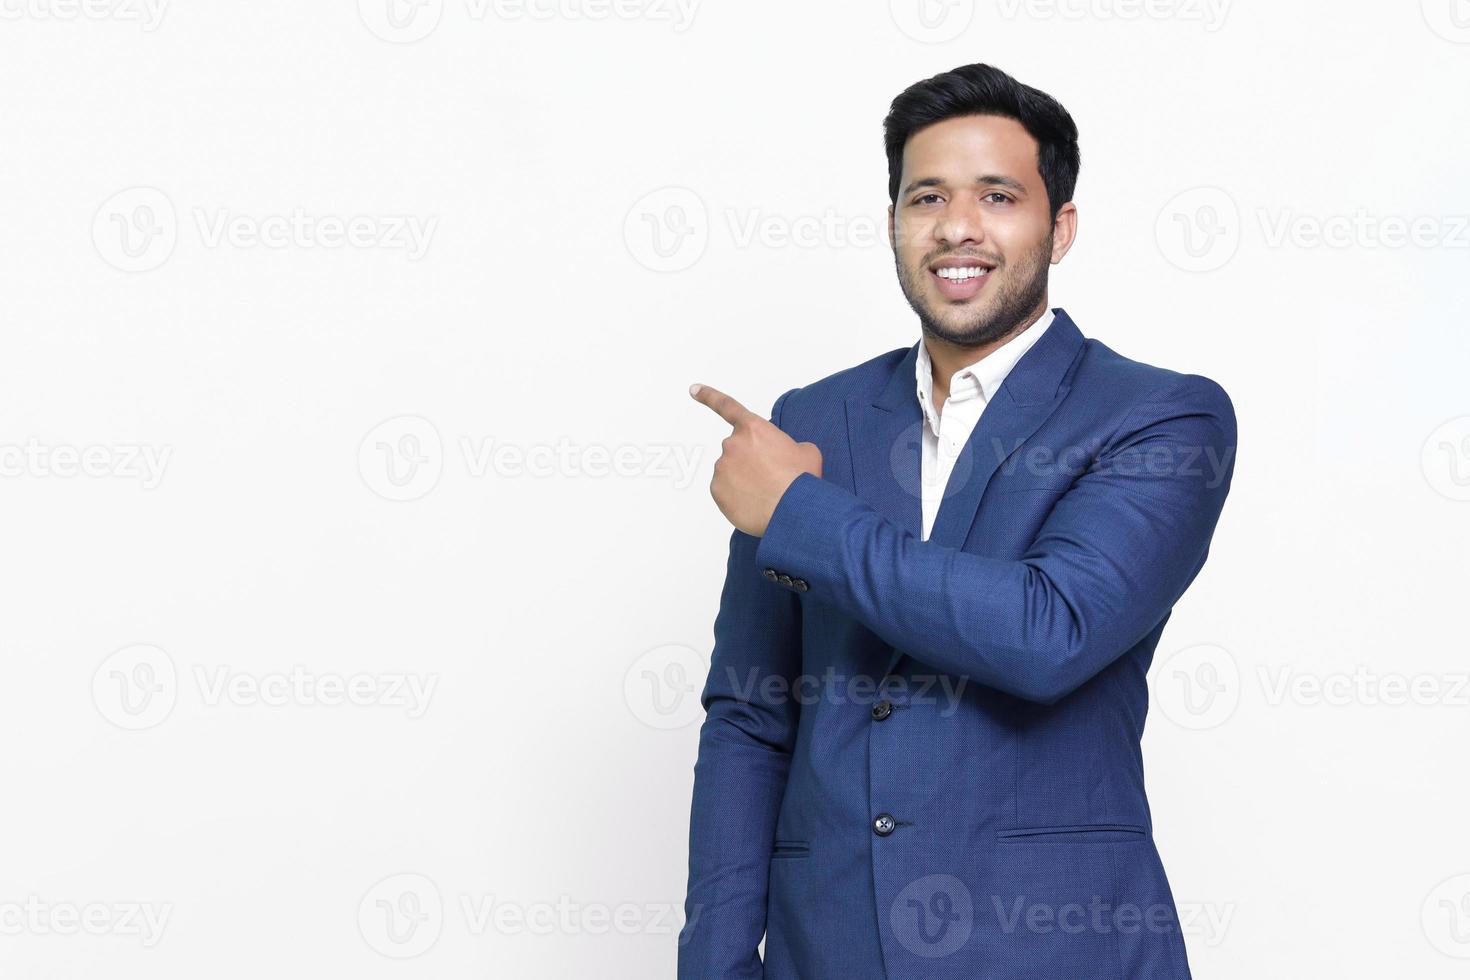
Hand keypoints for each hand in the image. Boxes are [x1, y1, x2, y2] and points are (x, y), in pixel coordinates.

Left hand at [690, 383, 822, 536]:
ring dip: (744, 479)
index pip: (727, 407)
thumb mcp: (806, 450)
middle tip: (770, 476)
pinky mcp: (716, 490)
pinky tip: (754, 502)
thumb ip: (788, 444)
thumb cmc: (802, 479)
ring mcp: (721, 467)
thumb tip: (783, 454)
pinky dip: (737, 496)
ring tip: (766, 492)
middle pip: (738, 450)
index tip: (693, 389)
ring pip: (731, 471)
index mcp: (754, 428)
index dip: (709, 396)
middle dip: (750, 460)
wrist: (792, 510)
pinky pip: (725, 490)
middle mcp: (732, 444)